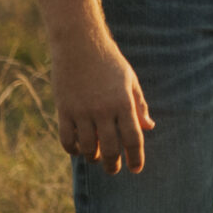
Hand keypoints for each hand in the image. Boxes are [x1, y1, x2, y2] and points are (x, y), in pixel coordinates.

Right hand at [50, 27, 154, 173]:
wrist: (79, 43)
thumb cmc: (109, 61)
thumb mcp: (130, 80)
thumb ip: (139, 105)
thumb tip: (148, 127)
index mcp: (123, 102)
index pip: (132, 139)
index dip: (135, 158)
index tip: (136, 169)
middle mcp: (103, 110)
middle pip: (110, 149)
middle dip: (113, 165)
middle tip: (114, 170)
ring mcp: (81, 111)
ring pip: (87, 148)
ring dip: (93, 158)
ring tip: (97, 158)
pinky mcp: (64, 109)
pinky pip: (67, 139)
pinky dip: (73, 149)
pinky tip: (79, 149)